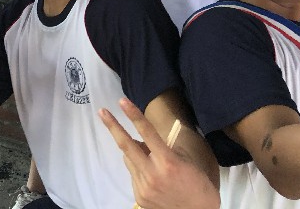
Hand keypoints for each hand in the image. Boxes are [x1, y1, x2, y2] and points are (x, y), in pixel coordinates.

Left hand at [99, 99, 218, 208]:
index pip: (147, 132)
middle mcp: (153, 174)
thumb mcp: (185, 159)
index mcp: (168, 161)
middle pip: (126, 145)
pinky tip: (153, 175)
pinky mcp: (139, 197)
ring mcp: (144, 187)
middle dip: (112, 126)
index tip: (122, 102)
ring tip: (149, 155)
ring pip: (128, 159)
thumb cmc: (197, 183)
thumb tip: (142, 139)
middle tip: (102, 112)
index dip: (133, 115)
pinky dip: (139, 168)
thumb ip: (163, 148)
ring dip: (133, 151)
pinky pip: (133, 174)